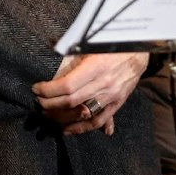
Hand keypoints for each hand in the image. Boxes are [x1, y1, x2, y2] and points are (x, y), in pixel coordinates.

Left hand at [32, 52, 146, 134]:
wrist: (139, 52)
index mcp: (96, 68)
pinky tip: (68, 130)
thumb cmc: (112, 44)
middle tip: (39, 103)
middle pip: (71, 102)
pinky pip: (98, 121)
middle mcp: (103, 85)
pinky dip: (82, 128)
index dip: (48, 90)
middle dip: (50, 104)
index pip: (66, 85)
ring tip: (49, 115)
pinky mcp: (116, 103)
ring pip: (83, 115)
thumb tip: (52, 44)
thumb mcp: (92, 44)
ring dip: (62, 118)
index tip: (36, 88)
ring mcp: (111, 97)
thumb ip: (73, 49)